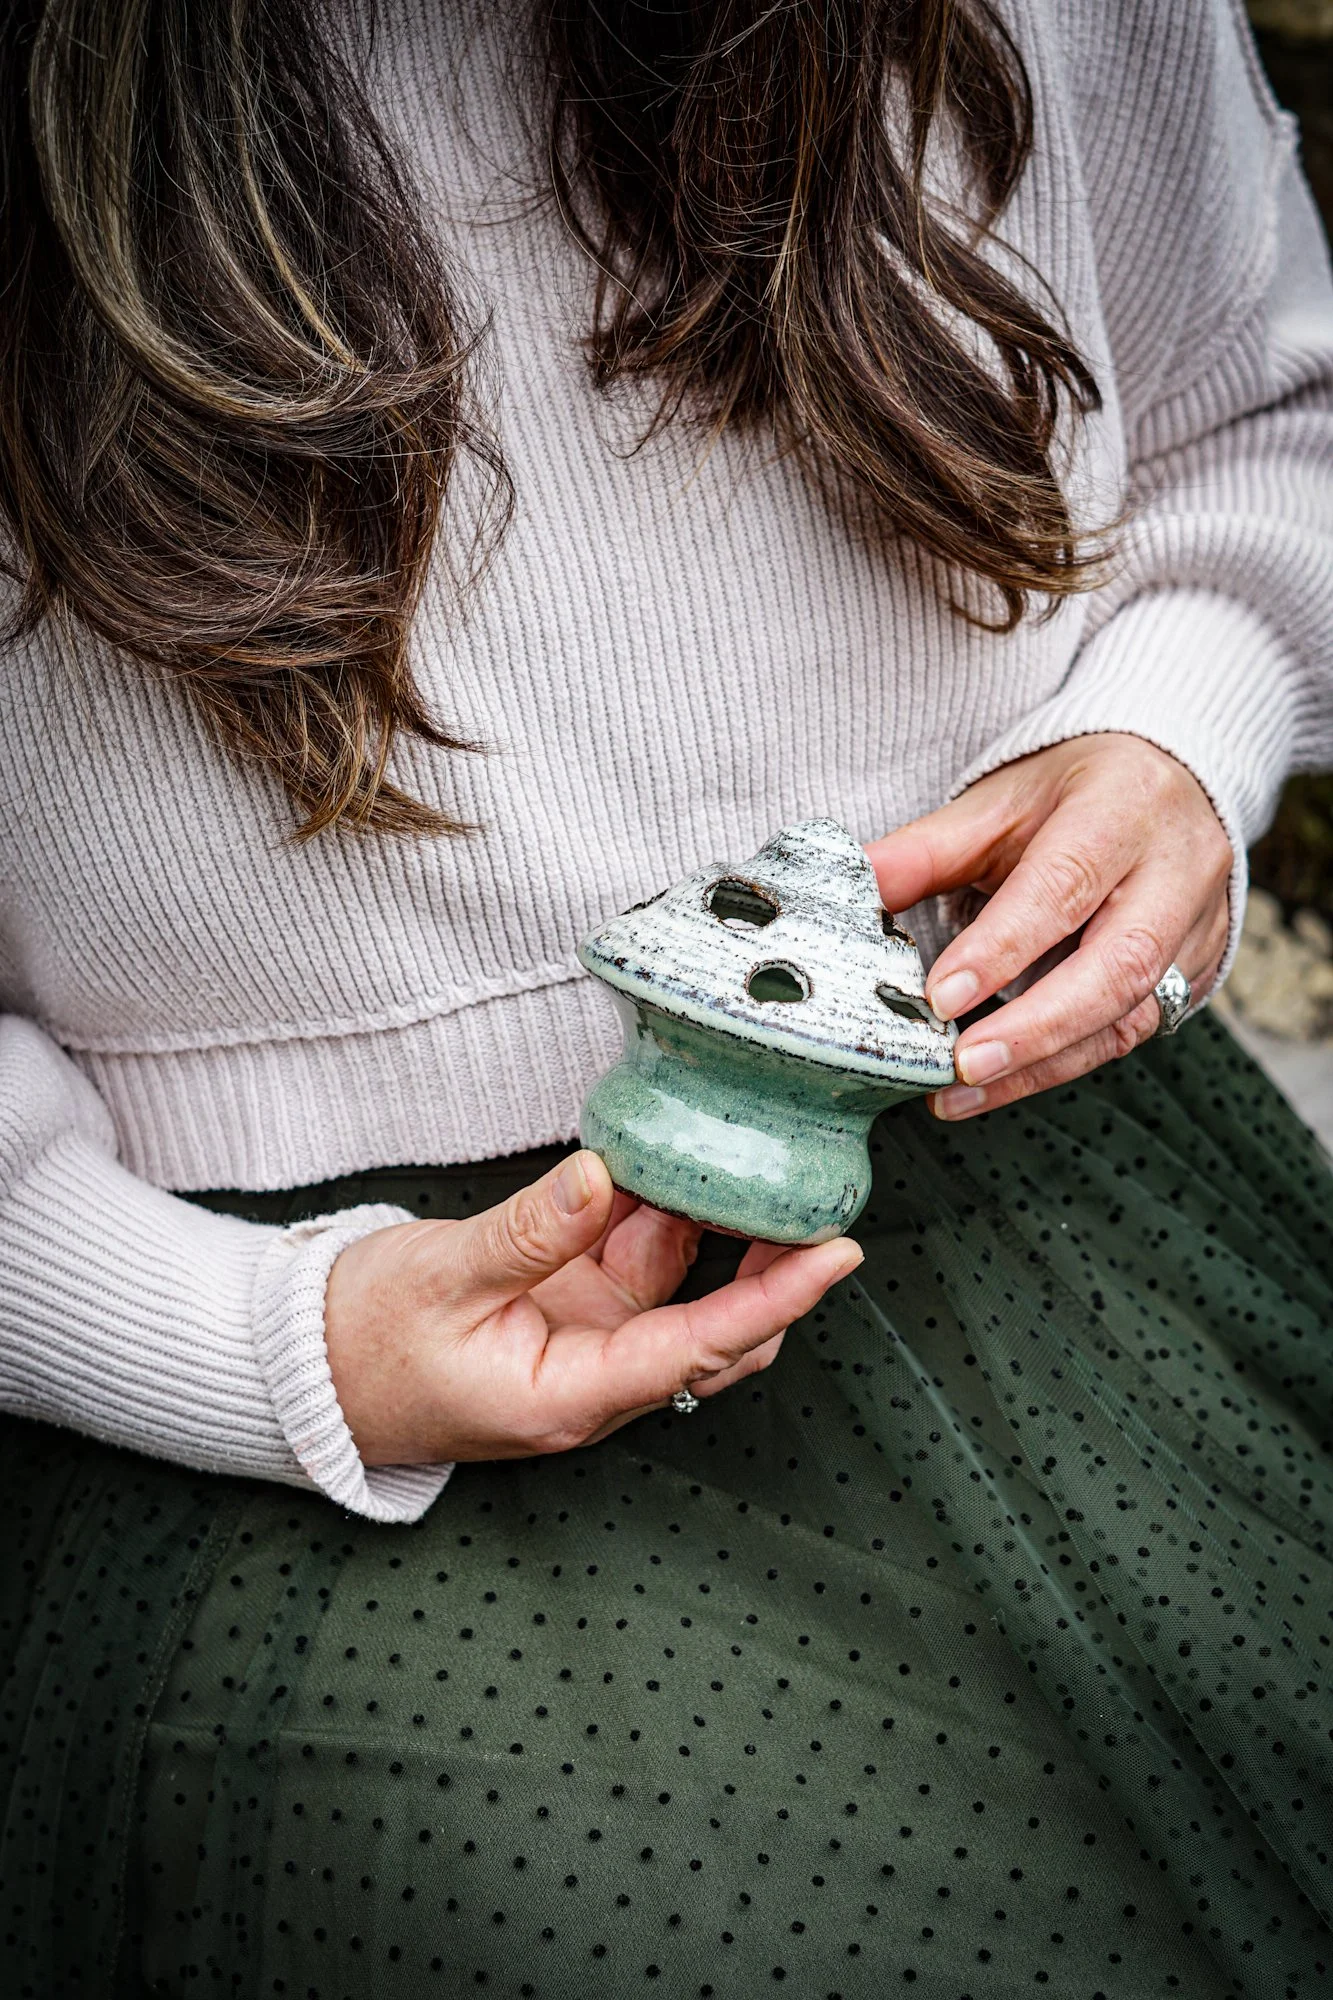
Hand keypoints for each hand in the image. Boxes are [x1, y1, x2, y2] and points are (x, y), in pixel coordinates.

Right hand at [324, 1150, 862, 1464]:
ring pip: (679, 1289)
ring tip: (745, 1159)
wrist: (303, 1365)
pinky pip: (636, 1264)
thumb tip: (600, 1176)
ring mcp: (583, 1341)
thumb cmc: (361, 1344)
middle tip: (813, 1198)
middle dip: (770, 1270)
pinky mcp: (566, 1308)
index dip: (776, 1299)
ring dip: (711, 1230)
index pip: (699, 1346)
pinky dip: (657, 1215)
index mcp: (570, 1396)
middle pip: (715, 1329)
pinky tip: (670, 1166)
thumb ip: (527, 1232)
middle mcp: (593, 1376)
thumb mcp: (439, 1278)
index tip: (838, 1255)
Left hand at [865, 733, 1231, 1118]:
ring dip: (1043, 1063)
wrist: (1169, 780)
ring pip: (1131, 1014)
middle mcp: (1176, 870)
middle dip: (1037, 1027)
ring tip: (962, 1089)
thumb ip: (928, 849)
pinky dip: (1062, 1063)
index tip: (942, 995)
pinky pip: (1134, 1032)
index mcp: (1124, 808)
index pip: (1065, 884)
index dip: (1004, 946)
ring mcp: (1197, 925)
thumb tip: (853, 880)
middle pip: (1119, 964)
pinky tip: (1002, 1081)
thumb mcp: (1000, 802)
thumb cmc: (1075, 792)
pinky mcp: (1199, 970)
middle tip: (963, 1064)